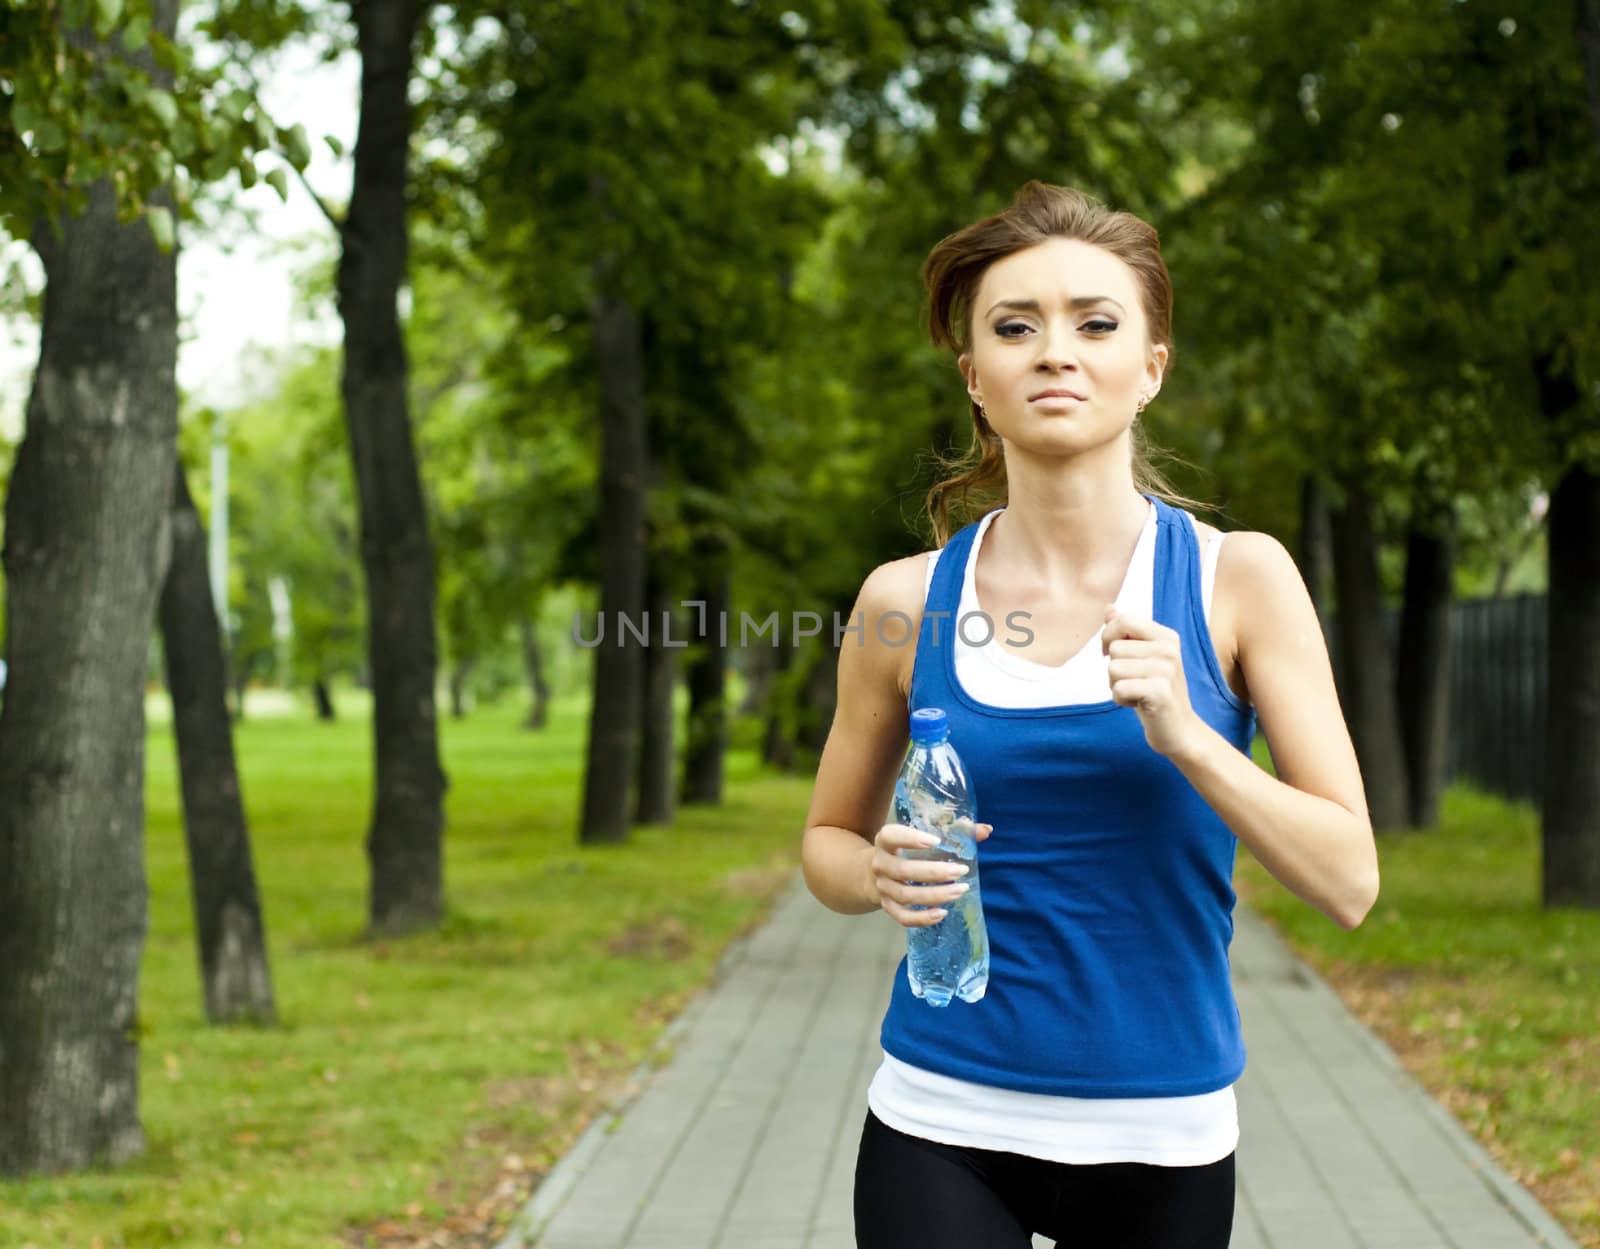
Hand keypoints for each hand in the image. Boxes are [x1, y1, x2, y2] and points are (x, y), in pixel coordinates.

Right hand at [869, 819, 992, 927]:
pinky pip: (902, 917)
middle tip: (961, 871)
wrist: (874, 873)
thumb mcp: (921, 836)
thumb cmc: (906, 850)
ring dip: (934, 895)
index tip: (936, 841)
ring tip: (960, 890)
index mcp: (885, 840)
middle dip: (934, 872)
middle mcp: (880, 864)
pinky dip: (921, 918)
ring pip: (906, 895)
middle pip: (903, 870)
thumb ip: (954, 832)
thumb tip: (986, 830)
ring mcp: (882, 888)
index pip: (892, 836)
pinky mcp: (887, 906)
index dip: (911, 838)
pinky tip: (942, 913)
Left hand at [1102, 606, 1205, 758]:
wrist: (1178, 729)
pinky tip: (1138, 704)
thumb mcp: (1141, 658)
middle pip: (1114, 648)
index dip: (1108, 637)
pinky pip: (1118, 689)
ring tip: (1137, 692)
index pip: (1123, 620)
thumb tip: (1109, 608)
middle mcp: (1169, 650)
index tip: (1112, 655)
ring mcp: (1167, 670)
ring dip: (1117, 685)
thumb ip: (1126, 632)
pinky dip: (1120, 700)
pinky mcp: (1160, 692)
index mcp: (1166, 636)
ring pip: (1113, 668)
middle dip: (1114, 669)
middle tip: (1135, 682)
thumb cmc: (1154, 691)